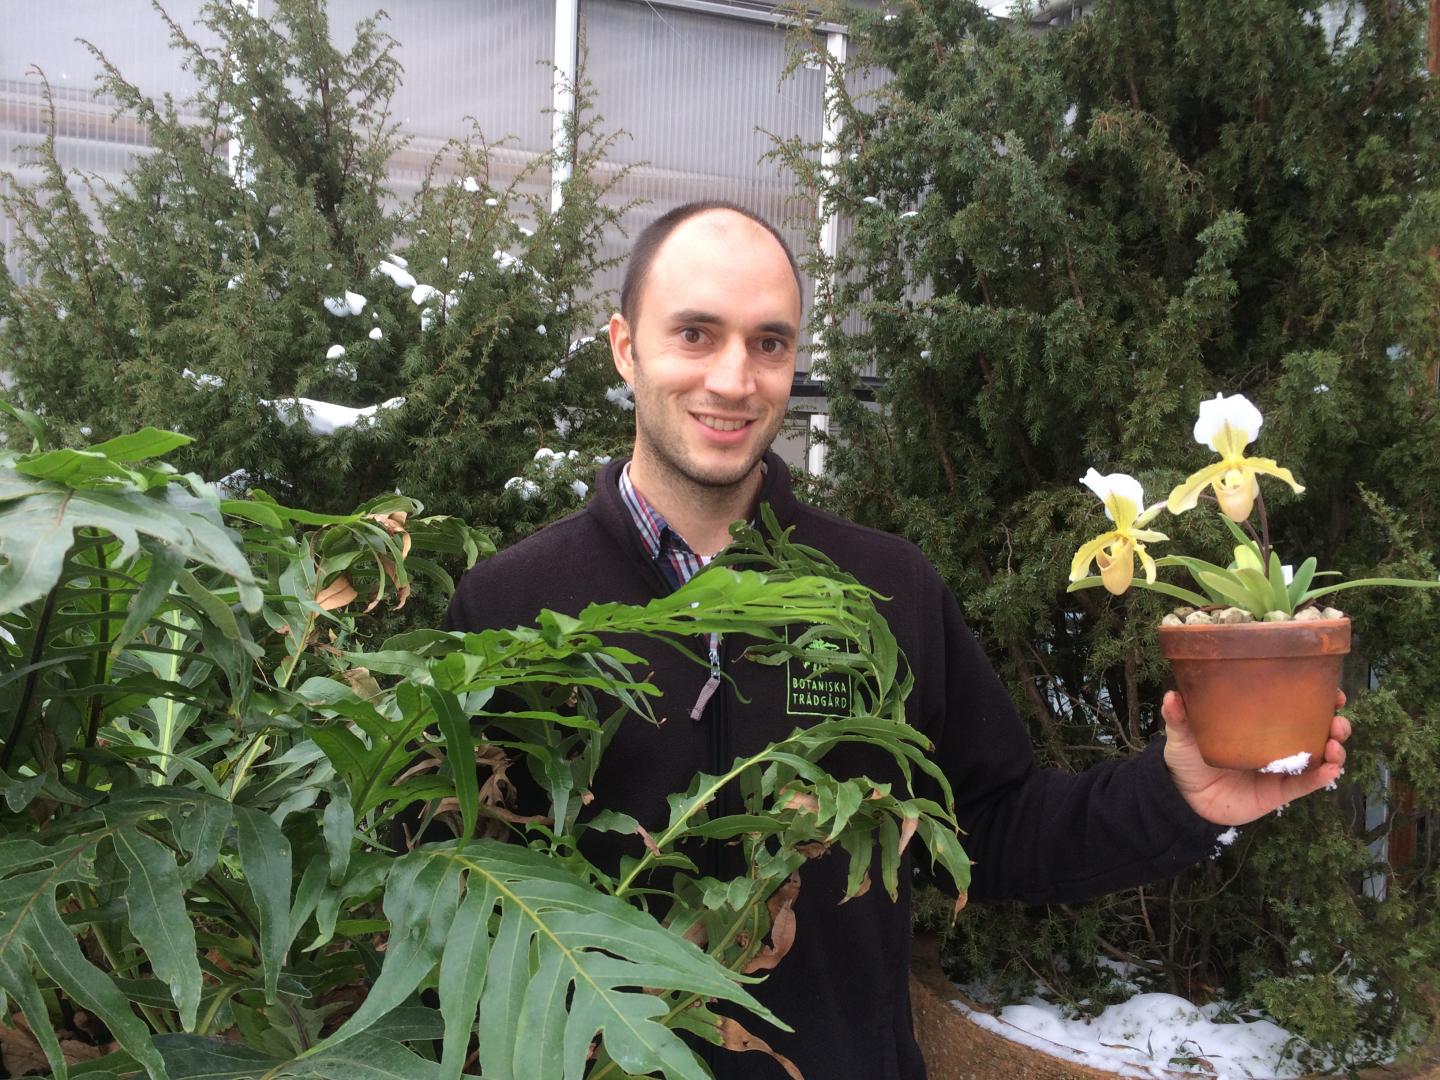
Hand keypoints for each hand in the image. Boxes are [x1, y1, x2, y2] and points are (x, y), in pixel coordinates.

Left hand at [1162, 688, 1350, 826]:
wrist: (1182, 797)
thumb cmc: (1187, 759)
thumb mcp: (1182, 734)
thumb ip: (1180, 716)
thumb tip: (1173, 694)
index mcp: (1259, 725)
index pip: (1296, 709)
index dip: (1319, 701)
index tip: (1334, 692)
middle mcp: (1276, 745)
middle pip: (1316, 732)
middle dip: (1335, 725)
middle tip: (1338, 719)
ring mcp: (1280, 769)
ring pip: (1319, 758)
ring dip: (1335, 750)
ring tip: (1335, 742)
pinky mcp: (1278, 793)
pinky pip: (1305, 785)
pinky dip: (1322, 778)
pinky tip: (1330, 769)